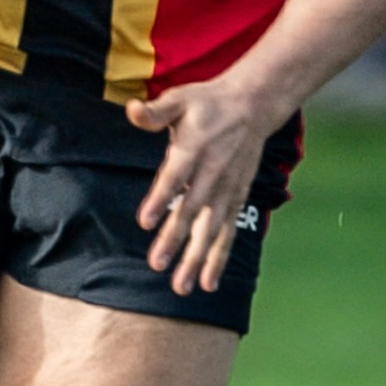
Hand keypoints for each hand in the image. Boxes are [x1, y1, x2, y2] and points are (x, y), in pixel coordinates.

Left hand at [126, 77, 267, 296]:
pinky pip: (227, 232)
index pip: (175, 176)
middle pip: (192, 209)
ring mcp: (227, 188)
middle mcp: (213, 171)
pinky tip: (208, 282)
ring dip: (197, 258)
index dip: (161, 198)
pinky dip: (219, 257)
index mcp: (195, 147)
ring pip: (212, 229)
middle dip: (175, 238)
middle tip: (157, 264)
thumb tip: (131, 110)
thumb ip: (156, 112)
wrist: (253, 105)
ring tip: (183, 286)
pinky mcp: (237, 198)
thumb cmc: (207, 103)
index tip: (145, 222)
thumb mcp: (180, 99)